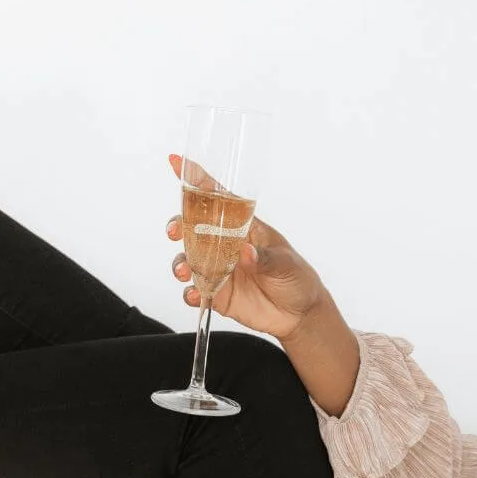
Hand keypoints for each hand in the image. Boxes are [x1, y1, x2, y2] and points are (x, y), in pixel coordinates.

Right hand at [166, 154, 327, 339]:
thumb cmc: (297, 277)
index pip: (217, 198)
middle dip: (178, 224)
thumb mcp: (286, 263)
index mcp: (242, 227)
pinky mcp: (216, 293)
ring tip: (185, 270)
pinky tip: (195, 294)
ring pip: (187, 259)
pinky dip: (189, 292)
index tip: (177, 163)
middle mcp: (225, 246)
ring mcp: (218, 270)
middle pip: (192, 228)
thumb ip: (264, 258)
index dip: (197, 180)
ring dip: (180, 262)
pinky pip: (194, 291)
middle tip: (176, 229)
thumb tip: (245, 252)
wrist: (300, 315)